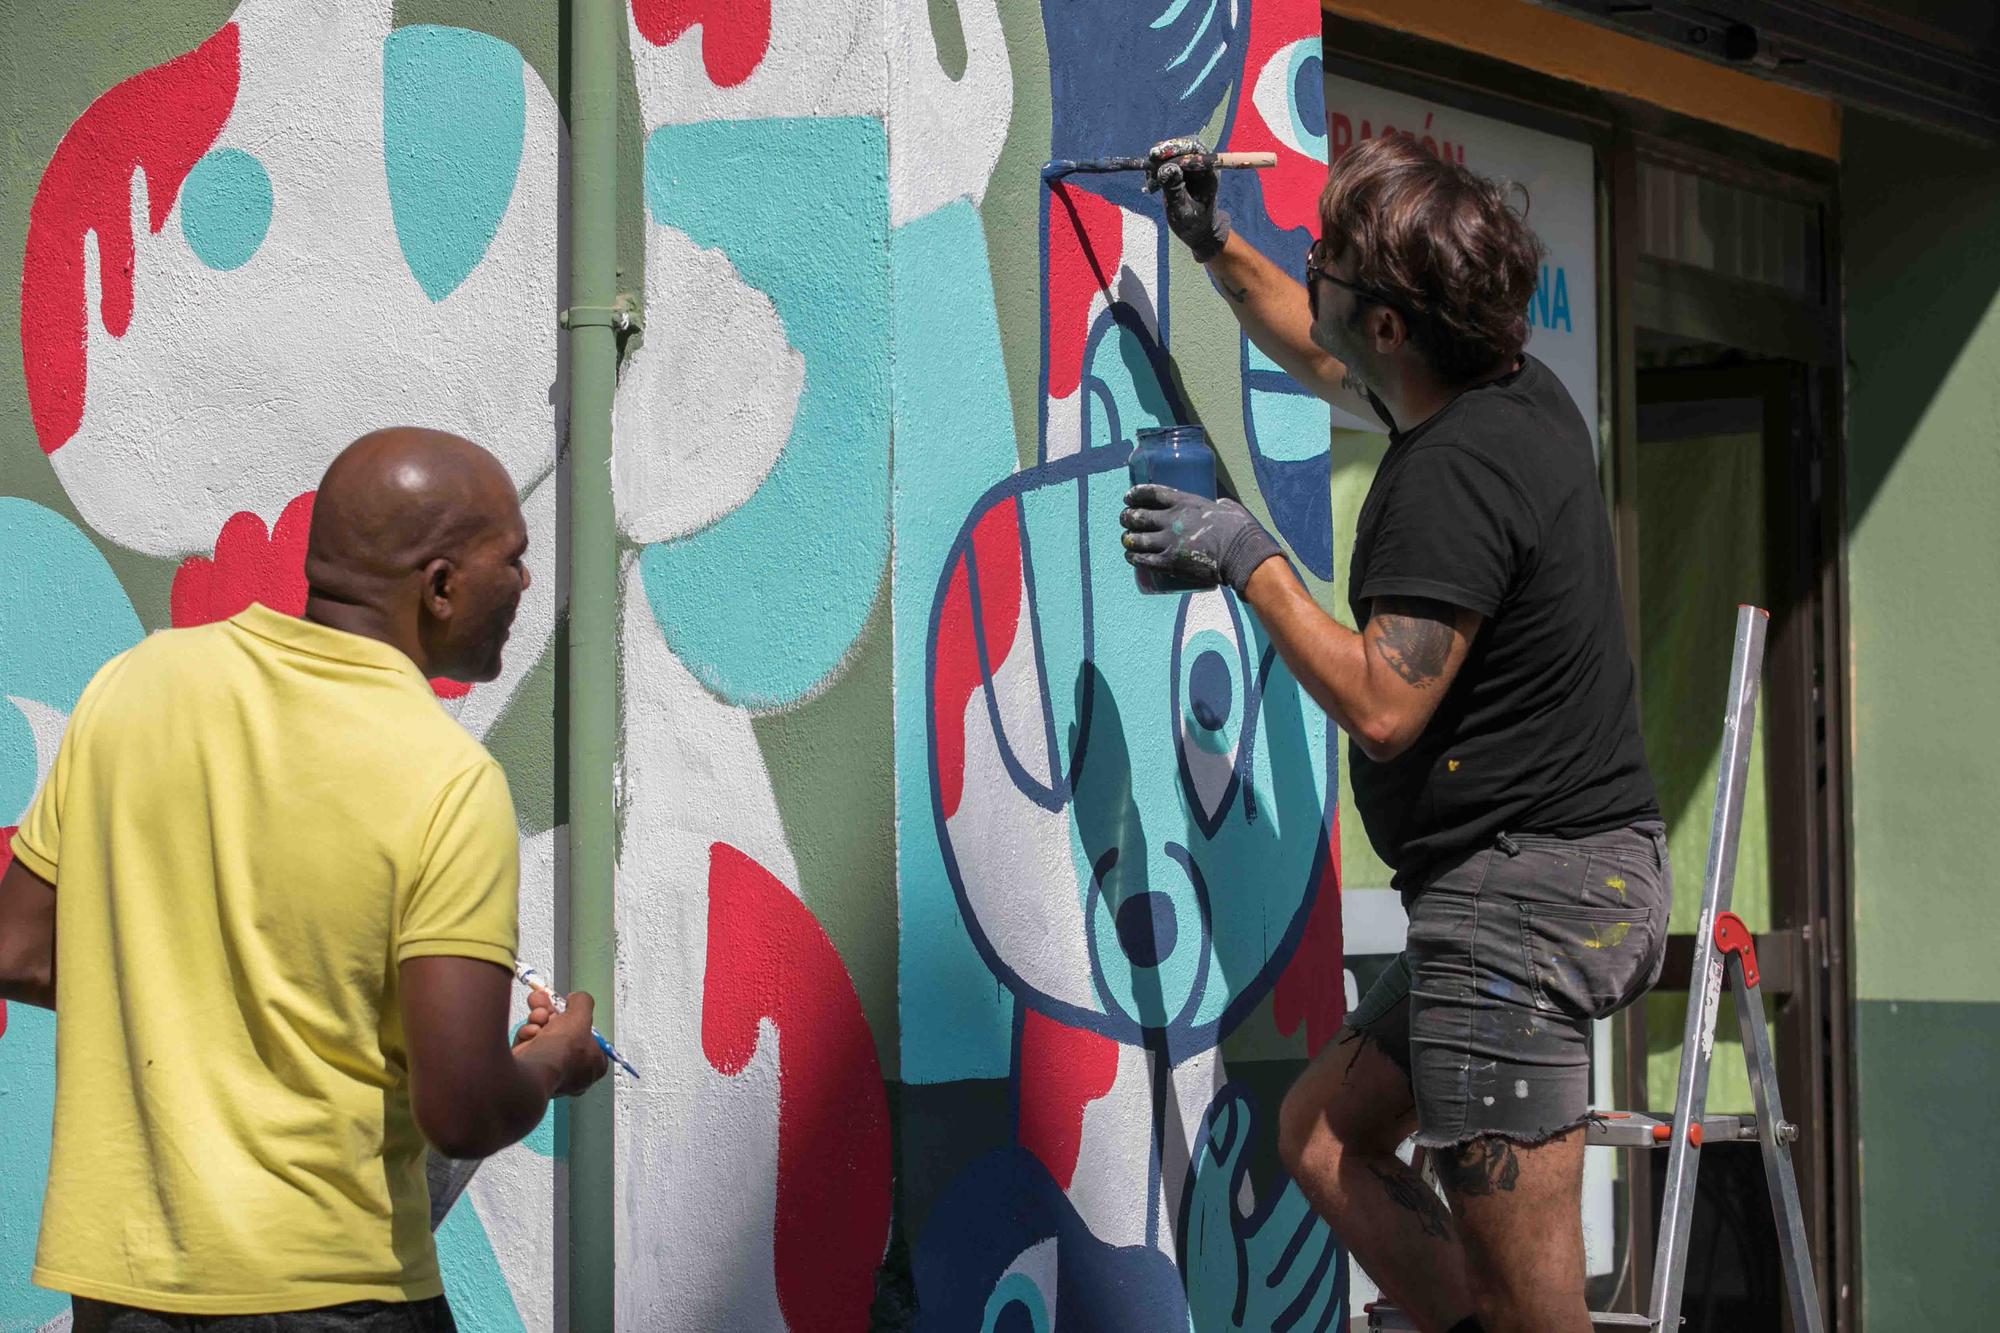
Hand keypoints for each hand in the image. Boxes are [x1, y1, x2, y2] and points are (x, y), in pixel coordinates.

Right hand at [513, 989, 610, 1096]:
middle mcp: (573, 1071)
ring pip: (544, 1035)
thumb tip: (576, 999)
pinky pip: (530, 1044)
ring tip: (538, 1016)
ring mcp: (550, 1071)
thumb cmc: (563, 1049)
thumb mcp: (581, 1014)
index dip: (578, 1019)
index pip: (590, 1037)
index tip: (569, 1006)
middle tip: (545, 1002)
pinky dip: (528, 1033)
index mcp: (594, 1065)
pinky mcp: (529, 1069)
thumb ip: (582, 1001)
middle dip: (552, 1013)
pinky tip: (530, 1032)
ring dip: (539, 1019)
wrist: (535, 1066)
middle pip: (563, 1032)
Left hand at [1120, 484, 1282, 595]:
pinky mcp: (1169, 563)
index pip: (1151, 493)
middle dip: (1127, 517)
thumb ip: (1217, 503)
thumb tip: (1217, 503)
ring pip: (1136, 539)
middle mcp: (1171, 520)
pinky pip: (1143, 560)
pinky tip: (1130, 557)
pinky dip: (1134, 558)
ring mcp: (1168, 542)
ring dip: (1128, 539)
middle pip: (1138, 516)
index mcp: (1184, 502)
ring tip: (1127, 540)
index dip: (1135, 494)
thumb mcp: (1226, 506)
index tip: (1128, 497)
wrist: (1242, 554)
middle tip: (1125, 519)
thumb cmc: (1239, 529)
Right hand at [1145, 137, 1231, 262]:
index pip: (1194, 149)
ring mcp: (1190, 167)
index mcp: (1209, 172)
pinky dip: (1155, 170)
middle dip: (1164, 153)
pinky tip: (1152, 186)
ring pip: (1171, 153)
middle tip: (1149, 165)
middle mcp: (1201, 165)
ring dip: (1157, 163)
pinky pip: (1165, 162)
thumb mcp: (1182, 211)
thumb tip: (1165, 168)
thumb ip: (1175, 189)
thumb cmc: (1194, 224)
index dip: (1175, 147)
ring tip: (1151, 184)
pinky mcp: (1180, 171)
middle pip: (1182, 146)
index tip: (1156, 154)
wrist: (1198, 232)